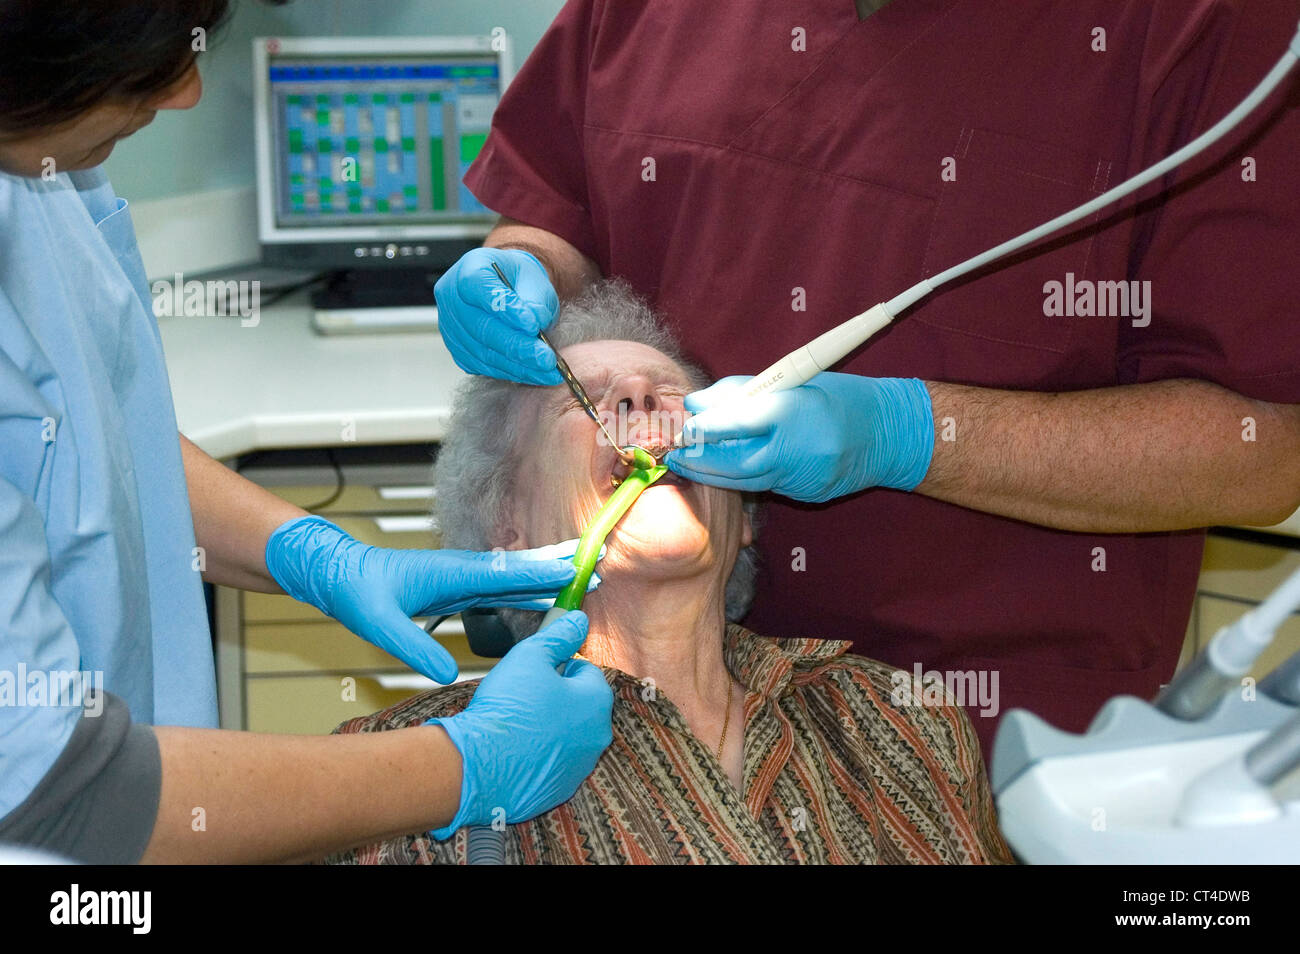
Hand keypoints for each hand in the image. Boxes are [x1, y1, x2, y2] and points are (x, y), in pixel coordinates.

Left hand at [265, 516, 596, 682]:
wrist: (339, 573)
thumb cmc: (357, 592)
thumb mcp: (379, 624)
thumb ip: (412, 647)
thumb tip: (445, 675)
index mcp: (451, 573)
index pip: (504, 574)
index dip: (539, 574)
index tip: (572, 571)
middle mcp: (463, 570)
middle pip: (519, 568)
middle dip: (556, 566)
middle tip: (593, 561)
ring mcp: (463, 577)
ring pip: (514, 577)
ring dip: (546, 577)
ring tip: (580, 576)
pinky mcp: (459, 586)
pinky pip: (501, 588)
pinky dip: (526, 589)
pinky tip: (542, 598)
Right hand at [428, 610, 612, 837]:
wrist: (479, 766)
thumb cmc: (507, 707)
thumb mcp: (530, 656)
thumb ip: (559, 635)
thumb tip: (578, 620)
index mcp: (597, 701)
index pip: (585, 671)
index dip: (558, 666)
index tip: (536, 670)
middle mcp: (597, 736)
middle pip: (579, 704)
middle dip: (555, 697)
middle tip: (522, 696)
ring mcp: (580, 766)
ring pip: (566, 734)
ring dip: (548, 727)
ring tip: (515, 723)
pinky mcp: (560, 789)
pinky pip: (552, 762)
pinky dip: (538, 754)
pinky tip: (513, 749)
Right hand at [433, 247, 561, 384]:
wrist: (511, 289)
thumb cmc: (520, 280)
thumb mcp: (534, 280)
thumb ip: (535, 300)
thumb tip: (535, 325)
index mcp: (469, 269)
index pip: (479, 288)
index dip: (505, 309)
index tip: (532, 325)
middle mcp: (451, 297)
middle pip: (481, 327)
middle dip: (518, 346)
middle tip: (547, 358)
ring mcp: (450, 326)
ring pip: (483, 352)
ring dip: (518, 365)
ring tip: (547, 371)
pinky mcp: (458, 350)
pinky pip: (483, 365)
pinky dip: (510, 371)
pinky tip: (533, 373)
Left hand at [664, 373, 934, 501]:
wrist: (888, 434)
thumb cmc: (838, 397)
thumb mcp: (793, 381)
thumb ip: (742, 391)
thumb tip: (697, 403)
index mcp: (795, 411)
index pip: (739, 421)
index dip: (706, 427)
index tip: (683, 427)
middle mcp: (798, 448)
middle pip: (734, 461)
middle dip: (700, 460)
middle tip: (674, 455)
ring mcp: (802, 477)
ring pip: (744, 481)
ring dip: (713, 474)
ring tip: (688, 465)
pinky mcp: (805, 494)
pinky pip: (764, 486)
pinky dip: (740, 478)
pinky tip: (723, 472)